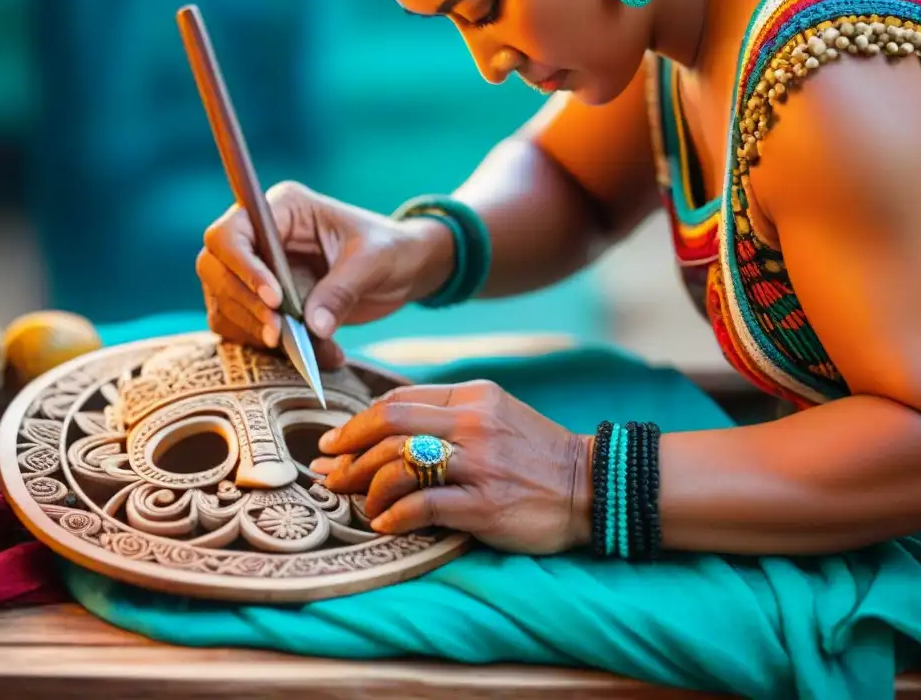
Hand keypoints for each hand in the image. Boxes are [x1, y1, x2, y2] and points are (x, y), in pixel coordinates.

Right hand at [196, 181, 453, 359]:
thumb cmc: (392, 249)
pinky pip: (245, 329)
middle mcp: (260, 236)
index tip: (275, 299)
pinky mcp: (264, 303)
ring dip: (259, 334)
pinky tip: (317, 355)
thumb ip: (341, 291)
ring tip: (315, 350)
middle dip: (245, 306)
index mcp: (283, 208)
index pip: (231, 234)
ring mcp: (257, 270)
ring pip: (225, 305)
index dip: (243, 268)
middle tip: (280, 335)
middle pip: (215, 271)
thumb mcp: (374, 263)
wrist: (405, 268)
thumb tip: (312, 327)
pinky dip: (272, 349)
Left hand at [313, 380, 592, 554]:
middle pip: (389, 427)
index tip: (334, 443)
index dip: (357, 422)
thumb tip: (386, 428)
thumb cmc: (535, 453)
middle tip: (329, 474)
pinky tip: (384, 523)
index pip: (398, 401)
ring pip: (399, 465)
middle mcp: (473, 424)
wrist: (591, 485)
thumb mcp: (495, 413)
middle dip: (348, 452)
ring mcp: (480, 464)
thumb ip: (448, 414)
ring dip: (366, 487)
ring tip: (358, 504)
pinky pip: (422, 505)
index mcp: (472, 396)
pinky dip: (393, 515)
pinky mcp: (485, 504)